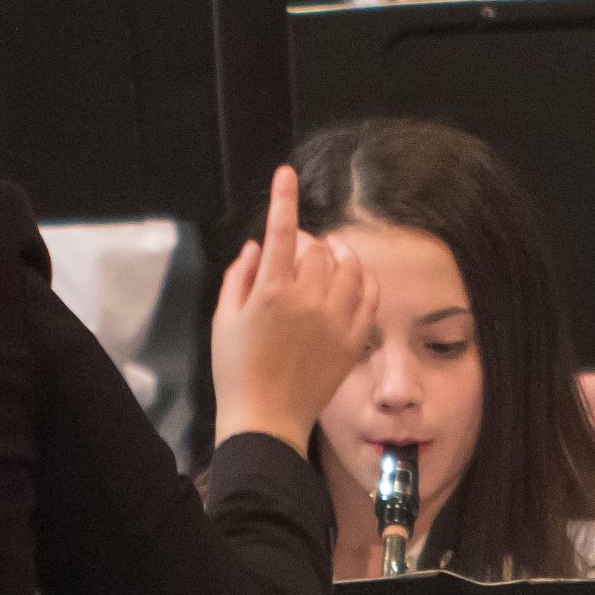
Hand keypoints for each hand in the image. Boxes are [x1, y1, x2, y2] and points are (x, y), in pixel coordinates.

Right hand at [210, 167, 376, 456]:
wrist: (267, 420)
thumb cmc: (236, 370)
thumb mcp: (224, 320)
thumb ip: (239, 276)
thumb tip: (256, 246)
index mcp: (270, 292)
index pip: (282, 232)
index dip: (283, 198)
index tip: (285, 174)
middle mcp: (307, 301)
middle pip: (317, 248)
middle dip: (306, 240)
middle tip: (297, 249)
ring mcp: (335, 320)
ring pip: (348, 265)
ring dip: (337, 254)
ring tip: (328, 256)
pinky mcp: (354, 340)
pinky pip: (370, 295)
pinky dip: (363, 279)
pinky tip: (352, 278)